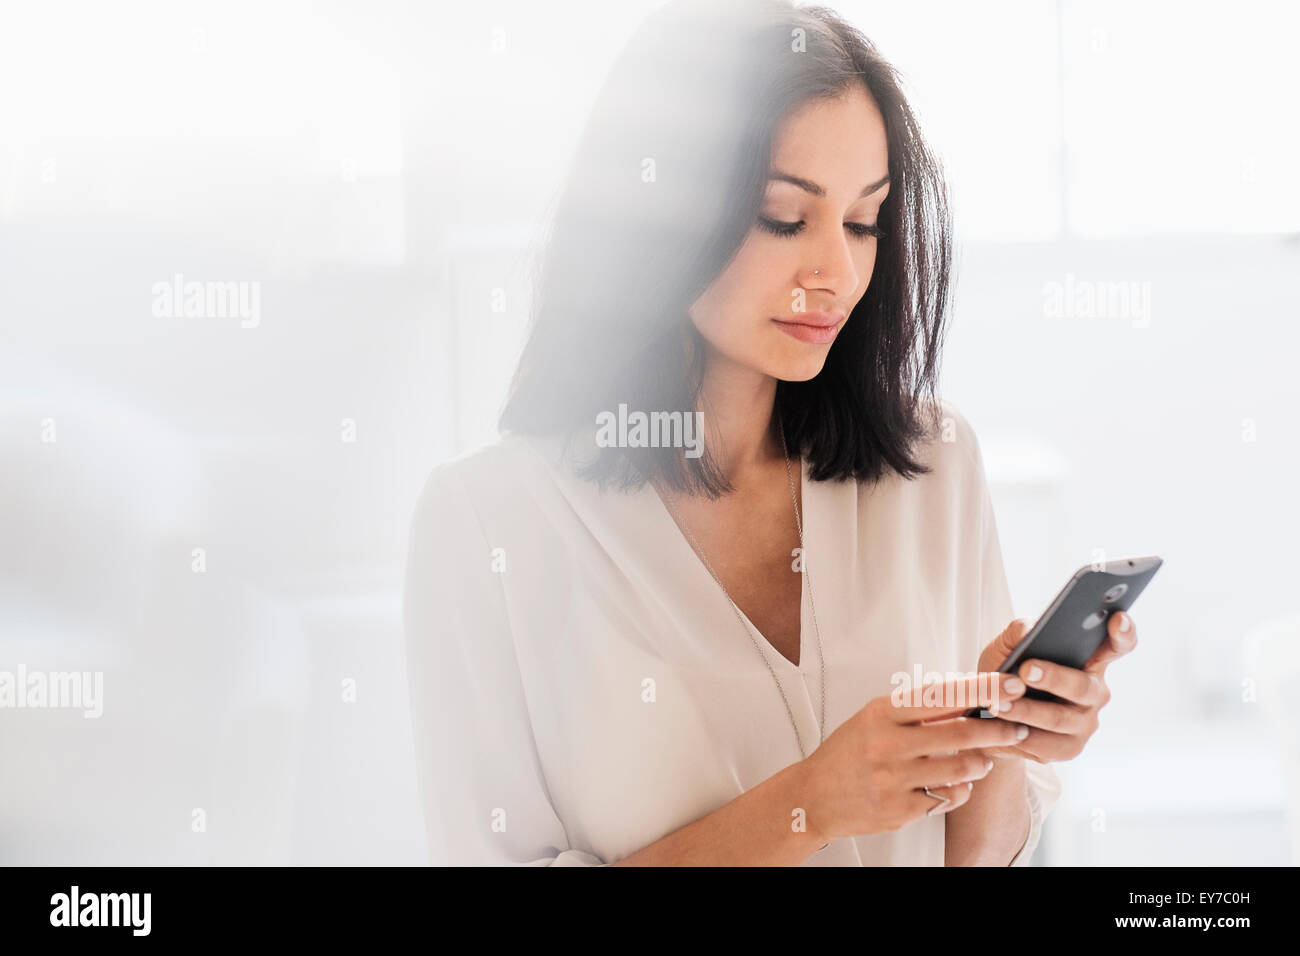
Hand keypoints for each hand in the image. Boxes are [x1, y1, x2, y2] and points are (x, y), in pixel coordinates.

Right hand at [802, 673, 1028, 842]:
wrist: (813, 796)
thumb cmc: (849, 753)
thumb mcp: (875, 719)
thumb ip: (916, 710)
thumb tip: (965, 695)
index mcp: (882, 713)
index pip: (942, 695)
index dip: (982, 689)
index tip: (1010, 684)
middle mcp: (887, 744)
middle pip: (960, 733)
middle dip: (998, 729)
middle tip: (1017, 726)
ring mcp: (893, 779)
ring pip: (961, 769)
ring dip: (982, 763)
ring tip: (985, 759)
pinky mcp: (900, 809)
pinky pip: (948, 799)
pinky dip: (959, 791)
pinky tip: (955, 786)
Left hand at [973, 612, 1137, 762]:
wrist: (987, 713)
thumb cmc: (1005, 670)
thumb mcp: (1007, 645)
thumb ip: (1020, 630)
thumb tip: (1030, 629)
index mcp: (1089, 660)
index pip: (1117, 645)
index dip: (1123, 633)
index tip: (1118, 618)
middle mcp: (1095, 691)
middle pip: (1083, 686)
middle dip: (1054, 678)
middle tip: (1025, 670)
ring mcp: (1085, 722)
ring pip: (1058, 718)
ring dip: (1026, 710)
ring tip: (998, 704)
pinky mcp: (1069, 748)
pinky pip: (1046, 744)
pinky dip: (1019, 734)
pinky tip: (1000, 727)